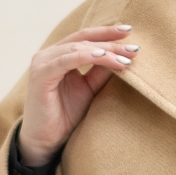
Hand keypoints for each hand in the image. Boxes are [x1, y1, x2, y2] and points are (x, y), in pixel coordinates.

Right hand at [19, 24, 138, 164]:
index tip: (130, 32)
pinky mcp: (41, 74)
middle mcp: (49, 54)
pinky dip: (86, 56)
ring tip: (125, 58)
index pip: (85, 37)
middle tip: (134, 48)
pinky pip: (67, 60)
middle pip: (83, 40)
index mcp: (59, 55)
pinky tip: (103, 57)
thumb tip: (123, 55)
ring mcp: (43, 62)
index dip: (107, 33)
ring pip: (78, 48)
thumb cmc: (65, 116)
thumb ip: (101, 72)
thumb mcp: (89, 90)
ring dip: (104, 51)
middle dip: (110, 43)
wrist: (45, 141)